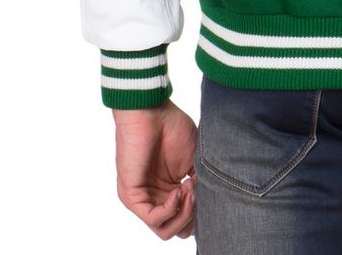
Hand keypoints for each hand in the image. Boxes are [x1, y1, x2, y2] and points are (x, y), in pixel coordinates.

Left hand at [112, 99, 197, 239]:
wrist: (151, 111)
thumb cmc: (172, 127)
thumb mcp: (194, 159)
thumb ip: (200, 183)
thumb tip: (208, 204)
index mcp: (170, 189)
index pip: (185, 218)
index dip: (201, 213)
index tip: (209, 192)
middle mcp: (156, 197)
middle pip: (177, 228)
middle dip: (193, 215)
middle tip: (198, 191)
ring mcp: (143, 199)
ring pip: (165, 229)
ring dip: (183, 213)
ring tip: (190, 188)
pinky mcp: (132, 197)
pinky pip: (153, 218)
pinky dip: (171, 208)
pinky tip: (179, 189)